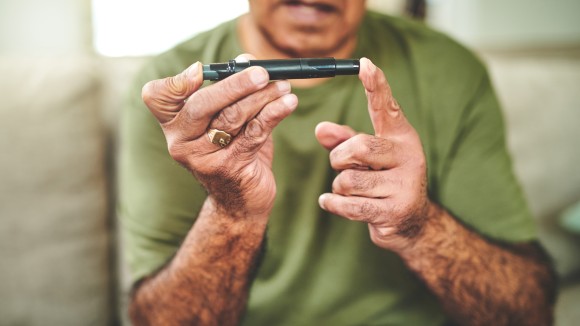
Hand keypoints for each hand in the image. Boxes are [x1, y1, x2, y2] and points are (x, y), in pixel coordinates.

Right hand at [142, 54, 297, 217]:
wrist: (239, 202)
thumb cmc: (232, 151)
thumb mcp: (227, 119)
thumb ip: (233, 90)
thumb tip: (247, 61)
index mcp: (173, 123)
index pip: (158, 96)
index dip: (176, 82)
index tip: (200, 70)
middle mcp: (181, 140)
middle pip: (201, 104)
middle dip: (235, 85)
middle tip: (262, 73)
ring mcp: (203, 157)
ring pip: (232, 117)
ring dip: (263, 97)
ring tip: (283, 85)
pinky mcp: (229, 168)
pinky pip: (254, 134)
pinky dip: (274, 114)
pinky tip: (288, 103)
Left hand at [316, 58, 431, 250]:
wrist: (411, 223)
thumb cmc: (384, 180)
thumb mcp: (365, 156)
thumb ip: (343, 139)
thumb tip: (320, 129)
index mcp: (401, 137)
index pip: (386, 107)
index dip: (375, 85)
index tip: (365, 64)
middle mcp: (408, 156)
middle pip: (358, 146)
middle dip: (339, 158)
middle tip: (341, 166)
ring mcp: (404, 185)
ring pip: (349, 179)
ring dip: (339, 186)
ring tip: (350, 190)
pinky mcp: (394, 211)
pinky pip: (350, 205)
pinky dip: (333, 204)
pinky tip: (331, 202)